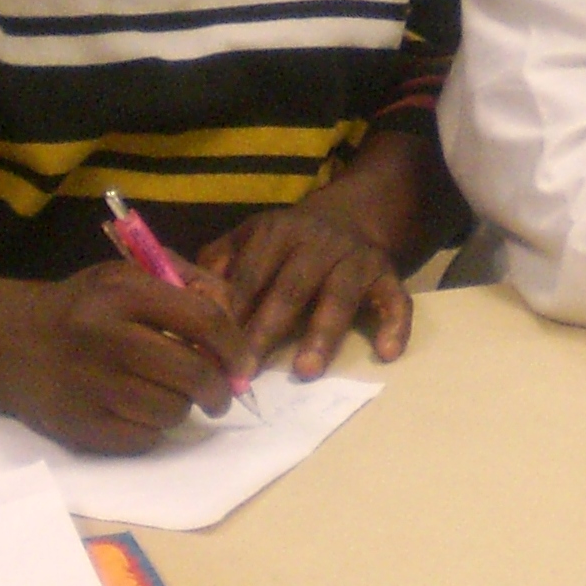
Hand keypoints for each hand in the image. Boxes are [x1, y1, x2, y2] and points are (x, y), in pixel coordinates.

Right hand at [0, 262, 252, 453]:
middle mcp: (105, 337)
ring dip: (182, 407)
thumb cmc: (83, 308)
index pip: (203, 320)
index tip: (242, 364)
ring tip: (169, 396)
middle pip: (192, 373)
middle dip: (218, 388)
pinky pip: (143, 439)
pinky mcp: (77, 425)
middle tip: (219, 393)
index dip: (234, 347)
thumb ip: (186, 284)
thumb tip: (234, 316)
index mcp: (122, 293)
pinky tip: (139, 413)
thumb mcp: (126, 276)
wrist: (6, 342)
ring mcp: (89, 385)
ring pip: (171, 410)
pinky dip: (152, 430)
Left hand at [198, 187, 410, 379]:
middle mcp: (318, 242)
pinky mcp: (387, 274)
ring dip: (322, 333)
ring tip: (306, 370)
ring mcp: (356, 258)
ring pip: (339, 296)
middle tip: (249, 371)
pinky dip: (395, 324)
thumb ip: (218, 263)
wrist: (351, 215)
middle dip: (269, 329)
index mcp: (277, 232)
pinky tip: (387, 352)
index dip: (233, 313)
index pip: (250, 277)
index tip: (214, 351)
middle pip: (291, 288)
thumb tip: (189, 297)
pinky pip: (396, 299)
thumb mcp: (249, 238)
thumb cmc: (287, 242)